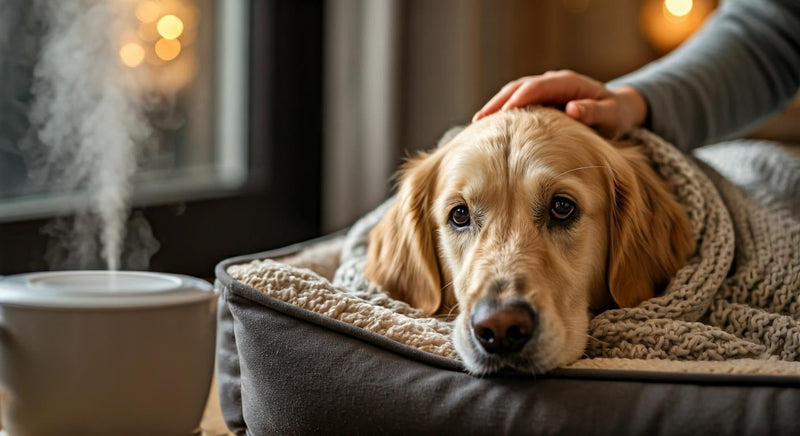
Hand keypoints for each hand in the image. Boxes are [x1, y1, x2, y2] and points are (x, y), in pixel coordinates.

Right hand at [472, 70, 647, 138]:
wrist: (616, 110)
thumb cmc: (614, 115)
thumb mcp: (611, 115)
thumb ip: (594, 112)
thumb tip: (572, 109)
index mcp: (567, 82)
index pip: (537, 86)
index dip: (519, 99)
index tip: (504, 114)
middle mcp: (551, 82)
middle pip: (517, 87)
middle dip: (497, 103)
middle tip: (479, 121)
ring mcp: (543, 90)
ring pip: (512, 94)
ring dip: (494, 107)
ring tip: (476, 125)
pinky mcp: (538, 100)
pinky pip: (515, 103)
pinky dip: (500, 112)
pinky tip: (487, 128)